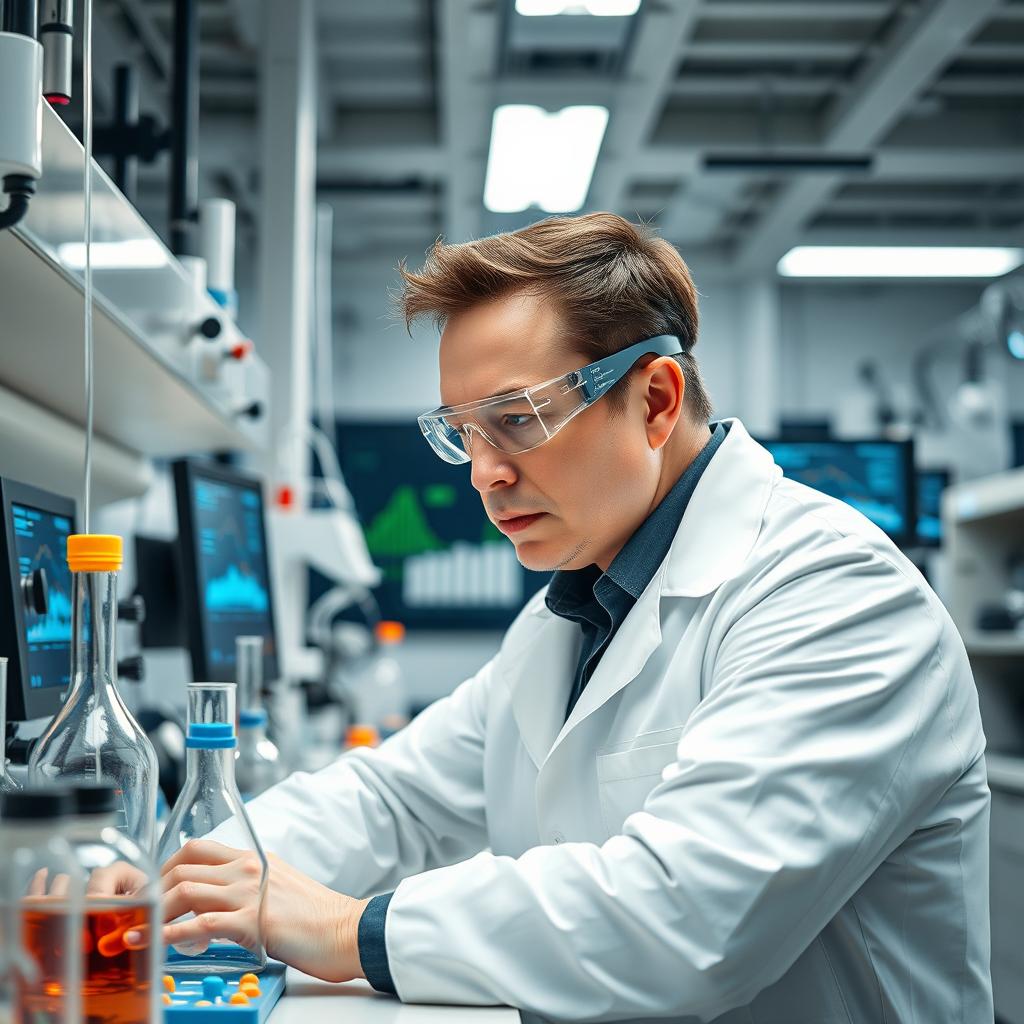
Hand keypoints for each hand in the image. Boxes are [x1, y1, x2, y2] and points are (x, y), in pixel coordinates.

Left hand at [160, 839, 369, 982]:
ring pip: (186, 890)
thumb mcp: (279, 888)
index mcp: (254, 859)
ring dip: (156, 912)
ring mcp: (249, 893)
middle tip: (139, 912)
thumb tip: (218, 903)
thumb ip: (249, 887)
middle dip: (152, 888)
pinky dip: (173, 935)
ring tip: (139, 932)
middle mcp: (248, 868)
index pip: (198, 849)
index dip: (165, 867)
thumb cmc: (316, 916)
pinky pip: (202, 924)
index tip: (152, 890)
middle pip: (183, 865)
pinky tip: (158, 944)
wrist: (346, 929)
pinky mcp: (253, 921)